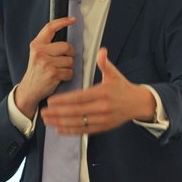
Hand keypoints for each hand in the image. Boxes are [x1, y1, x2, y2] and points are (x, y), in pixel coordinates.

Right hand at [14, 17, 76, 117]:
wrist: (29, 89)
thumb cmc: (37, 70)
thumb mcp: (37, 54)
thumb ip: (48, 44)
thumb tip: (67, 37)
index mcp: (36, 45)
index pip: (50, 28)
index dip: (63, 21)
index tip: (72, 19)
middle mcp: (40, 52)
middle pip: (67, 46)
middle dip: (70, 54)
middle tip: (62, 60)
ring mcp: (46, 63)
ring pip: (70, 61)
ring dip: (68, 67)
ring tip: (58, 70)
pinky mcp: (52, 74)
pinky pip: (70, 72)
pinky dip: (68, 76)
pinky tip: (59, 77)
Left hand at [41, 47, 156, 134]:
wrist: (138, 103)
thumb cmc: (123, 87)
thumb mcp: (115, 73)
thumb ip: (105, 63)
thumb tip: (101, 51)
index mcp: (103, 93)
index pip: (79, 98)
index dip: (64, 100)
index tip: (51, 100)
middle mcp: (102, 108)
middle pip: (75, 112)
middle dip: (57, 113)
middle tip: (43, 111)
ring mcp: (102, 119)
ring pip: (77, 123)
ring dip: (60, 123)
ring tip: (47, 120)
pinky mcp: (102, 128)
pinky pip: (83, 131)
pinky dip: (70, 131)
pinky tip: (59, 129)